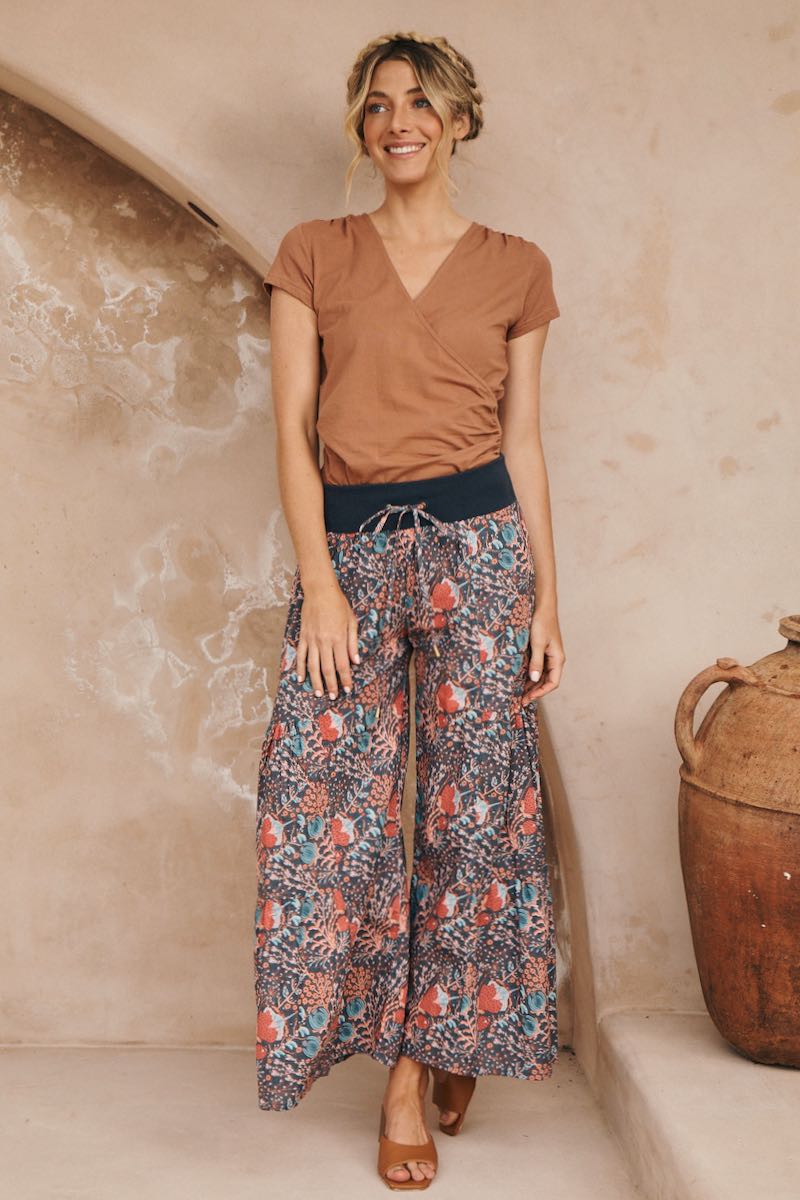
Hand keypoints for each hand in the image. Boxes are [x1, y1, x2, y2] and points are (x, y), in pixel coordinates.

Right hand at [296, 577, 359, 699]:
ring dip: (316, 681)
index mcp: (338, 638)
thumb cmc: (338, 604)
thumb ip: (353, 642)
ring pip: (313, 665)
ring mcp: (312, 640)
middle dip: (331, 685)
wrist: (319, 591)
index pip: (342, 664)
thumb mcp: (351, 621)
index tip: (347, 689)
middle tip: (333, 697)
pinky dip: (300, 668)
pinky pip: (301, 656)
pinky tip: (301, 679)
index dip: (345, 679)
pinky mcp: (303, 636)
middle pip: (327, 668)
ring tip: (318, 693)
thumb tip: (356, 661)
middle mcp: (324, 641)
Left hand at [521, 602, 564, 705]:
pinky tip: (519, 678)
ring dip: (531, 684)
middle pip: (546, 681)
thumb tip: (534, 679)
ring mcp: (548, 655)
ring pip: (541, 675)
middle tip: (520, 699)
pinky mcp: (541, 650)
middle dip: (534, 691)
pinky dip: (529, 674)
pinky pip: (537, 667)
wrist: (542, 606)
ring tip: (518, 692)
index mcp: (558, 659)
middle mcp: (555, 659)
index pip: (552, 683)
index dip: (541, 692)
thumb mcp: (538, 643)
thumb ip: (536, 662)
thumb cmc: (542, 622)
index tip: (527, 698)